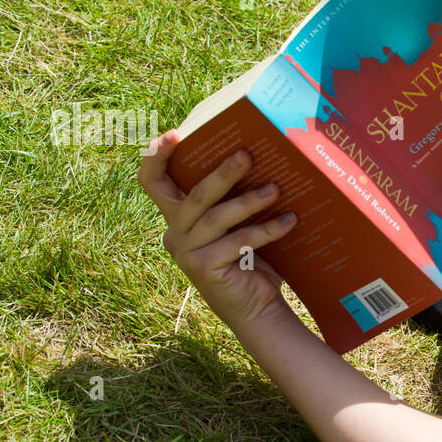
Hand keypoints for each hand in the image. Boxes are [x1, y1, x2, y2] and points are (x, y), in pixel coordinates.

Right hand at [138, 129, 298, 332]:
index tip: (174, 134)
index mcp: (177, 216)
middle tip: (248, 155)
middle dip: (221, 174)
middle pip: (193, 195)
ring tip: (276, 189)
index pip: (152, 181)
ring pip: (216, 218)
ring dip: (249, 201)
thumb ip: (234, 197)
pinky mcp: (203, 268)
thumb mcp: (237, 224)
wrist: (257, 307)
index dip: (156, 156)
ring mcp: (186, 253)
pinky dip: (265, 230)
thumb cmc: (251, 258)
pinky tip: (289, 221)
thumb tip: (259, 156)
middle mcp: (174, 233)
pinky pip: (237, 242)